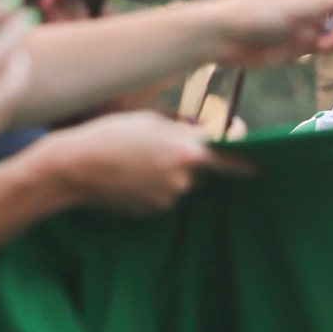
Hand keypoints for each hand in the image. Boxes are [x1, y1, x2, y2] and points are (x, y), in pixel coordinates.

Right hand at [33, 111, 232, 215]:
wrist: (73, 167)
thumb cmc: (110, 135)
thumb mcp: (150, 121)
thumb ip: (185, 129)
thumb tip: (208, 133)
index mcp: (189, 151)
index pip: (232, 159)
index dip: (244, 161)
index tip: (259, 165)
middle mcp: (186, 177)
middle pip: (202, 169)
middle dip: (189, 160)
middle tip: (154, 149)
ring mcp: (171, 197)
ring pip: (181, 182)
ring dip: (168, 173)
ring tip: (135, 162)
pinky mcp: (156, 210)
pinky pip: (164, 196)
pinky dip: (153, 187)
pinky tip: (130, 178)